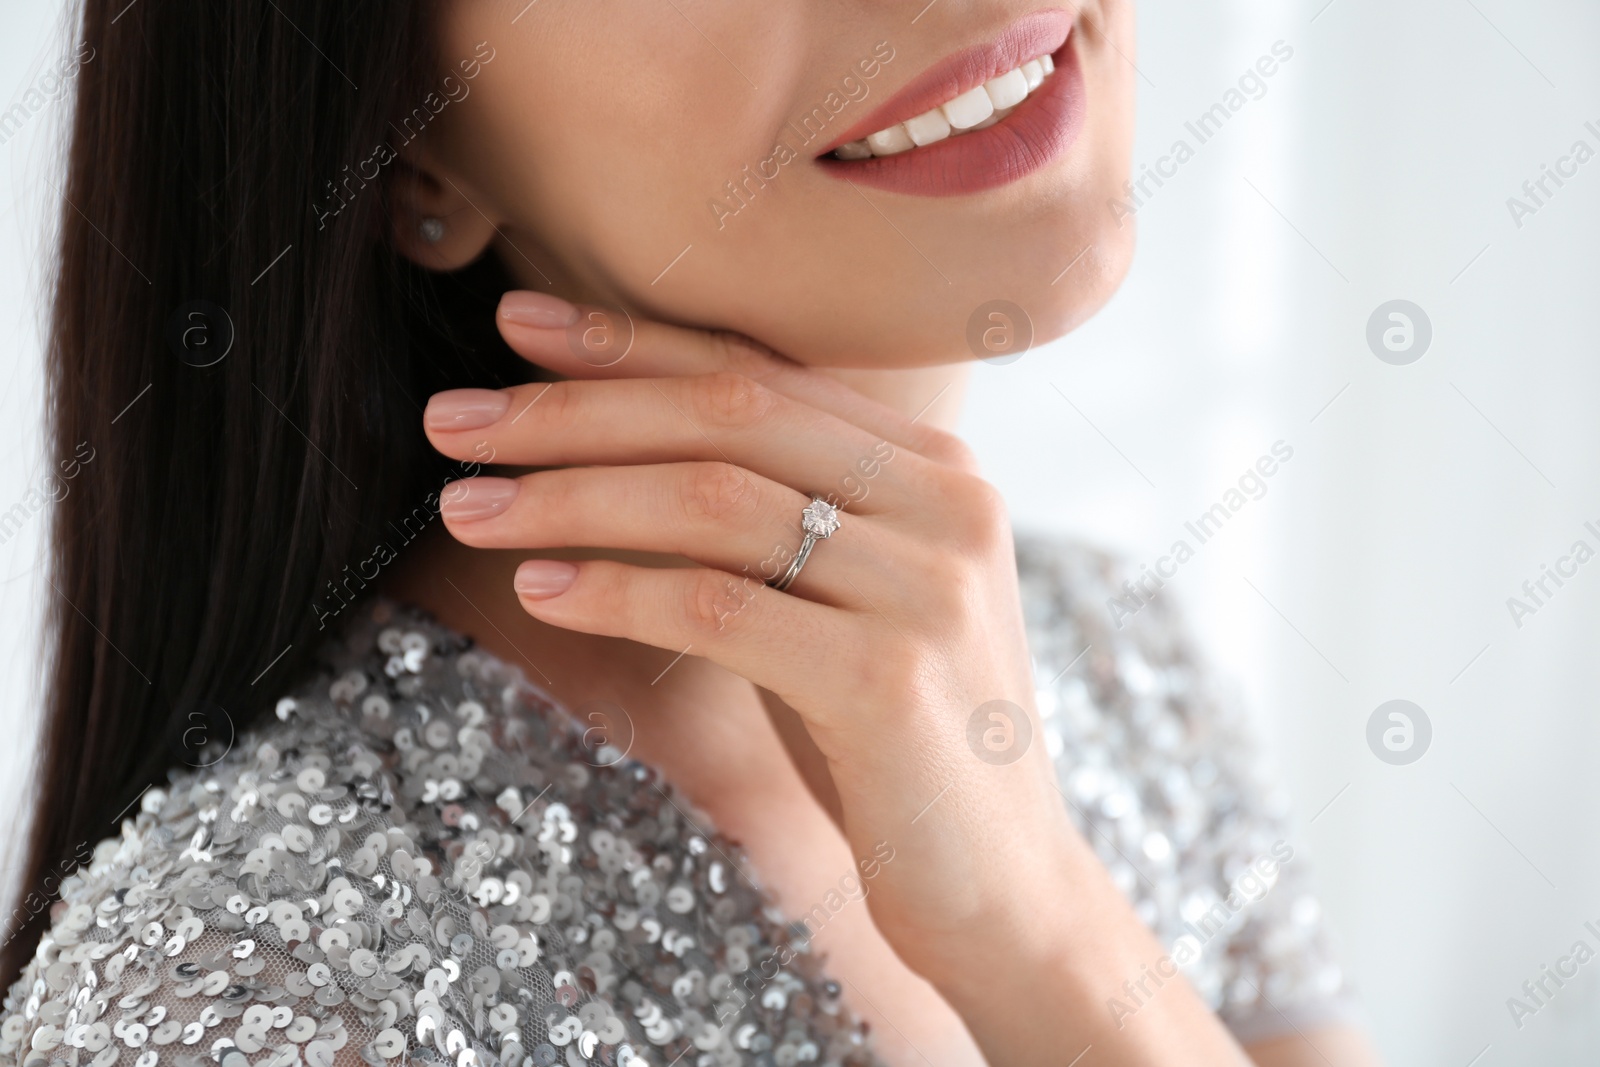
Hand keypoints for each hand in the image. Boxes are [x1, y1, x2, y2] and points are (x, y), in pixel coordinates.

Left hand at [423, 293, 1069, 967]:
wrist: (1005, 888)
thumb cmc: (898, 743)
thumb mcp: (850, 603)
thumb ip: (782, 516)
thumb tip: (615, 448)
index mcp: (936, 470)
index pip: (761, 376)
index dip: (631, 344)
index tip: (516, 328)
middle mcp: (947, 504)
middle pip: (728, 418)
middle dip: (574, 411)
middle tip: (452, 421)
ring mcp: (927, 588)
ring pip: (714, 502)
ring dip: (571, 497)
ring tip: (467, 509)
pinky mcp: (889, 680)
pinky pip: (718, 609)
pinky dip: (616, 592)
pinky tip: (540, 590)